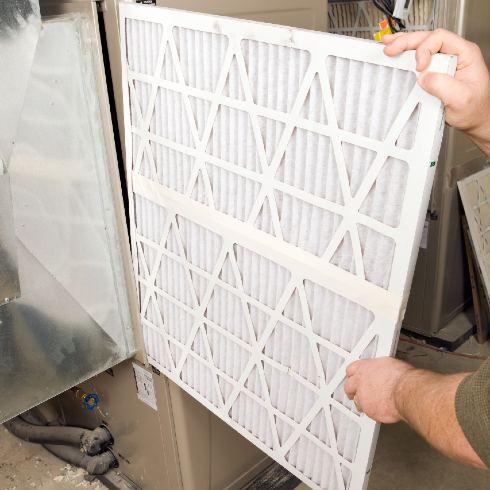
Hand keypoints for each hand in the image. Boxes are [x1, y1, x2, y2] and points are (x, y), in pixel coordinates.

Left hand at [344, 357, 413, 422]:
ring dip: (361, 403)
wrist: (407, 392)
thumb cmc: (403, 378)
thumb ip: (380, 369)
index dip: (352, 375)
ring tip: (368, 404)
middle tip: (353, 393)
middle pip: (348, 386)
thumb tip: (382, 371)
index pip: (351, 369)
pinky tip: (379, 410)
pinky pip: (367, 411)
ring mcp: (362, 395)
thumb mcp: (390, 364)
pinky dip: (372, 412)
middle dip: (351, 390)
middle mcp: (360, 381)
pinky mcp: (368, 409)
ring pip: (356, 401)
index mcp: (365, 367)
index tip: (352, 378)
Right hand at [382, 29, 489, 153]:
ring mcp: (445, 63)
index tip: (419, 68)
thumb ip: (443, 85)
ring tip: (389, 45)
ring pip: (423, 45)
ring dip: (405, 44)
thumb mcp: (461, 99)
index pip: (441, 39)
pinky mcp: (436, 72)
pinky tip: (398, 54)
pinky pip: (420, 58)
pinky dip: (406, 55)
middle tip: (391, 47)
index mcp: (466, 54)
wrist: (475, 120)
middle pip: (429, 38)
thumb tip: (424, 77)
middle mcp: (455, 55)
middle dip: (407, 41)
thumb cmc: (474, 110)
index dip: (425, 49)